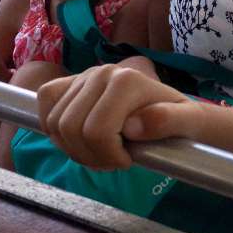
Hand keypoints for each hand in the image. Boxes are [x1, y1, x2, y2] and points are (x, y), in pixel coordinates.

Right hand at [36, 63, 192, 170]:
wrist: (173, 110)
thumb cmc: (180, 120)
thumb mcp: (188, 123)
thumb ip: (167, 121)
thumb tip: (132, 125)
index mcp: (126, 81)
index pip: (96, 131)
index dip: (108, 156)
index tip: (127, 160)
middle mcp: (102, 72)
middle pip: (70, 128)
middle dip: (90, 156)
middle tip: (112, 160)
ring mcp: (84, 76)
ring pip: (55, 123)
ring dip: (74, 149)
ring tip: (100, 151)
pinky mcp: (70, 83)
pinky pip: (44, 104)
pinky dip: (54, 130)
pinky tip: (79, 139)